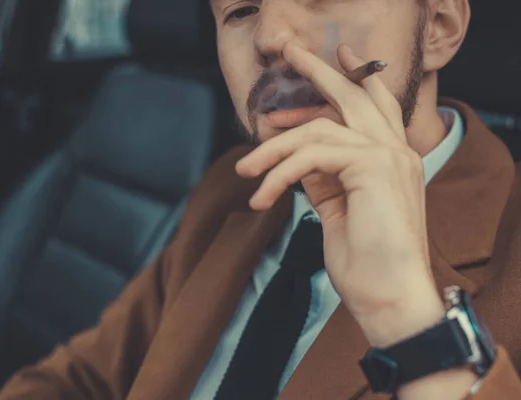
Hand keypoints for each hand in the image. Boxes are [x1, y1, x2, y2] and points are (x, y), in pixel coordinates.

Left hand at [236, 43, 443, 345]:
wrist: (388, 296)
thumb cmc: (366, 261)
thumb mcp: (338, 210)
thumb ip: (323, 177)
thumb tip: (294, 159)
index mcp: (391, 159)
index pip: (371, 107)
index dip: (344, 85)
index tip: (318, 71)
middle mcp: (395, 150)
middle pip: (354, 95)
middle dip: (320, 70)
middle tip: (290, 51)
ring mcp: (388, 155)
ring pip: (318, 129)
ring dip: (274, 149)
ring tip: (246, 170)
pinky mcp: (374, 167)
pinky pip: (311, 156)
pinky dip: (279, 174)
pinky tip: (263, 198)